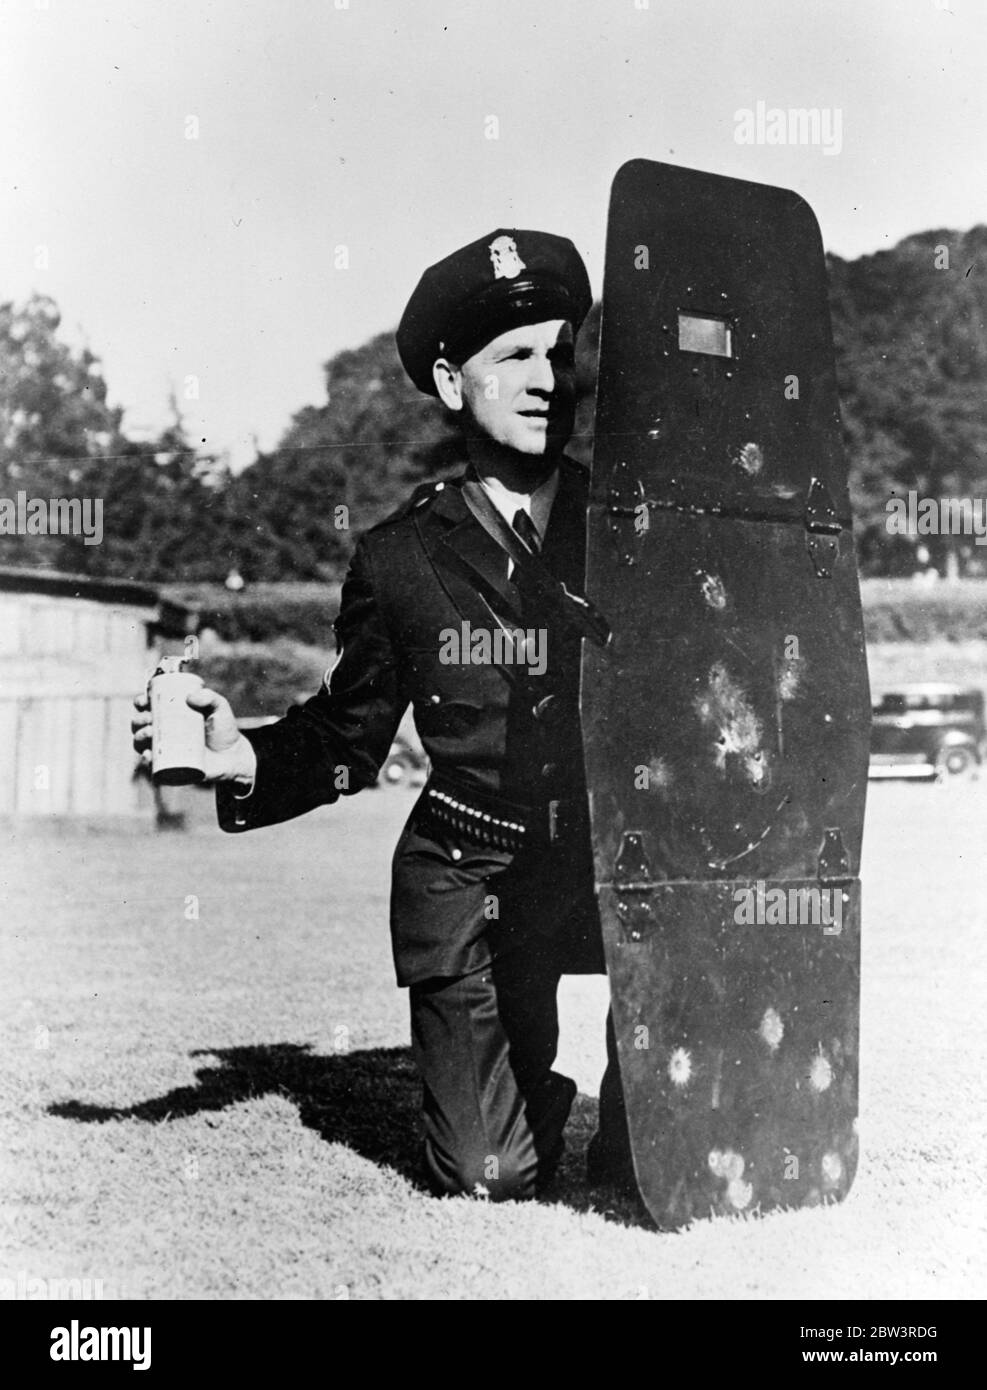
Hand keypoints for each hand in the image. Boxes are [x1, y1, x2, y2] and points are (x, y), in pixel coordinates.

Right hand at [131, 686, 256, 784]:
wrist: (234, 756)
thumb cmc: (224, 729)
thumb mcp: (219, 708)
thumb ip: (210, 698)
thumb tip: (190, 697)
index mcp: (170, 714)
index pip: (148, 706)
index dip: (140, 702)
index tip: (144, 701)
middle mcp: (163, 732)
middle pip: (140, 724)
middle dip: (138, 720)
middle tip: (149, 719)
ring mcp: (165, 750)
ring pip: (142, 743)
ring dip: (139, 737)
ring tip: (149, 733)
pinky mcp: (169, 767)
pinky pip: (152, 765)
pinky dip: (146, 760)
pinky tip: (147, 755)